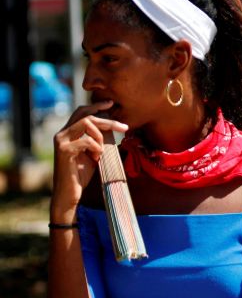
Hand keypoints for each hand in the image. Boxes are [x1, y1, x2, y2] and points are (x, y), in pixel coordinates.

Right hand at [51, 101, 127, 219]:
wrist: (69, 193)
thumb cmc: (81, 174)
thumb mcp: (93, 153)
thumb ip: (98, 140)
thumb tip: (112, 127)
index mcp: (68, 133)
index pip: (81, 112)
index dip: (96, 106)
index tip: (111, 104)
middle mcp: (62, 134)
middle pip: (86, 115)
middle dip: (108, 120)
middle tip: (124, 127)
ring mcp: (61, 141)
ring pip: (86, 124)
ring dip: (101, 136)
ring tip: (102, 151)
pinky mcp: (64, 151)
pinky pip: (86, 141)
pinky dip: (96, 148)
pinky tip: (97, 158)